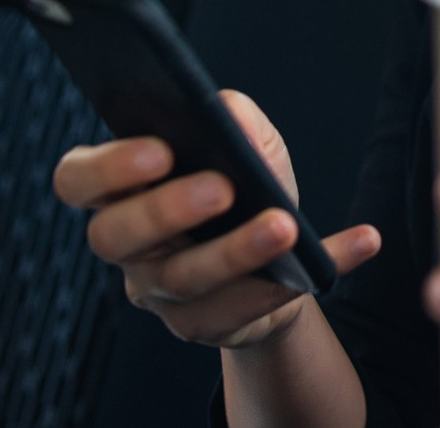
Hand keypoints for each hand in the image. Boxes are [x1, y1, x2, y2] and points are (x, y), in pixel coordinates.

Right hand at [53, 89, 379, 348]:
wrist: (275, 259)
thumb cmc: (244, 183)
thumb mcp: (245, 143)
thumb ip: (234, 119)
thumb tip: (228, 115)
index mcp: (121, 191)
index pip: (77, 180)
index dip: (108, 169)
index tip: (161, 149)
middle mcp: (130, 248)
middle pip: (118, 236)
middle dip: (167, 209)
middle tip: (223, 188)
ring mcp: (163, 294)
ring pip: (187, 279)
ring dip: (239, 251)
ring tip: (285, 226)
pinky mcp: (211, 324)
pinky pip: (257, 306)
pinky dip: (321, 266)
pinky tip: (362, 241)